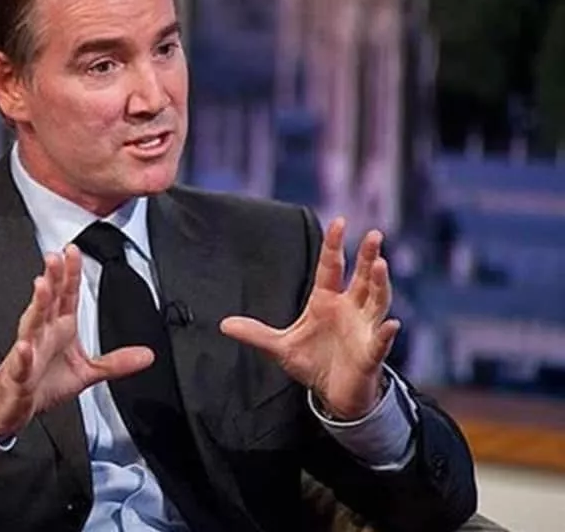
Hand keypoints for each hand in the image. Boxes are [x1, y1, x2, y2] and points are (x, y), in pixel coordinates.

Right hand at [0, 245, 153, 437]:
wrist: (15, 406)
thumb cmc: (44, 383)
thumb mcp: (87, 372)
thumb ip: (116, 362)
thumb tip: (146, 355)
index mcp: (60, 329)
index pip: (66, 295)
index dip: (71, 273)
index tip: (73, 251)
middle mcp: (43, 334)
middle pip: (48, 301)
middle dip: (52, 278)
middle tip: (55, 257)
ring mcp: (29, 352)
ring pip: (32, 324)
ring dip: (36, 306)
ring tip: (41, 287)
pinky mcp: (20, 375)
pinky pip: (21, 364)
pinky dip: (23, 356)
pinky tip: (24, 347)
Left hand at [220, 217, 397, 419]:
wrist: (333, 395)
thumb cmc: (313, 363)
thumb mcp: (280, 347)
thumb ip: (256, 334)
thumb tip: (224, 324)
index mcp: (327, 301)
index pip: (331, 267)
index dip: (335, 245)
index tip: (340, 222)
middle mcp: (350, 309)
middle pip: (363, 278)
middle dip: (369, 256)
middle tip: (374, 235)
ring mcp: (364, 329)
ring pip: (377, 302)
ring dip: (380, 284)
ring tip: (381, 265)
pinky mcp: (370, 353)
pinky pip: (380, 341)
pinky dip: (386, 333)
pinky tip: (393, 324)